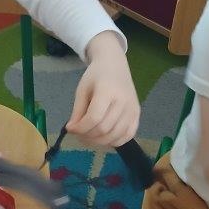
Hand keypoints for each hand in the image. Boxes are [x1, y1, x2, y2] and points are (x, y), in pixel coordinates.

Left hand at [67, 32, 139, 147]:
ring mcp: (132, 109)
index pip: (94, 117)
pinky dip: (115, 142)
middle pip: (104, 128)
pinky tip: (104, 138)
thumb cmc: (96, 76)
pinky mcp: (137, 115)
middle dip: (87, 136)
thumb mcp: (82, 90)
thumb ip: (78, 111)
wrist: (115, 66)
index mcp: (107, 91)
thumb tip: (73, 130)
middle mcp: (123, 101)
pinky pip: (128, 135)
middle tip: (78, 134)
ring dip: (99, 142)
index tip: (70, 128)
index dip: (80, 128)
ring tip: (88, 137)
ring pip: (115, 135)